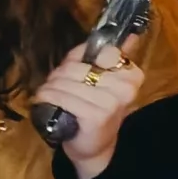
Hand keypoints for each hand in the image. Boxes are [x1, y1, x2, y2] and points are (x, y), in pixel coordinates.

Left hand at [32, 41, 143, 178]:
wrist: (92, 146)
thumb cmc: (92, 108)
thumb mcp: (96, 78)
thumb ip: (100, 54)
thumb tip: (124, 32)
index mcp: (132, 75)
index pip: (105, 51)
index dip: (82, 60)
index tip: (80, 72)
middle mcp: (126, 88)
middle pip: (78, 66)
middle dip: (60, 75)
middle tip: (57, 85)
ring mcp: (111, 102)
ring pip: (65, 81)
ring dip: (50, 87)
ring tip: (50, 95)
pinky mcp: (95, 115)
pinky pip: (61, 96)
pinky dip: (46, 97)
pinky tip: (46, 102)